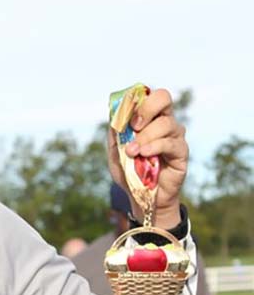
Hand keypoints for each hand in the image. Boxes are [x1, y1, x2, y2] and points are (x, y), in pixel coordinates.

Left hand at [107, 87, 186, 226]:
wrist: (142, 198)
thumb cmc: (130, 173)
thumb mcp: (116, 153)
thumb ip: (115, 135)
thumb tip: (114, 116)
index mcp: (149, 118)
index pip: (149, 95)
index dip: (137, 100)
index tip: (125, 117)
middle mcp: (165, 122)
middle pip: (163, 97)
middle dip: (146, 109)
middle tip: (134, 126)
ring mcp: (175, 136)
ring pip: (165, 123)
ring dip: (145, 137)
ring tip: (133, 152)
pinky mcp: (181, 152)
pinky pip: (170, 143)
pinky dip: (154, 147)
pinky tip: (144, 155)